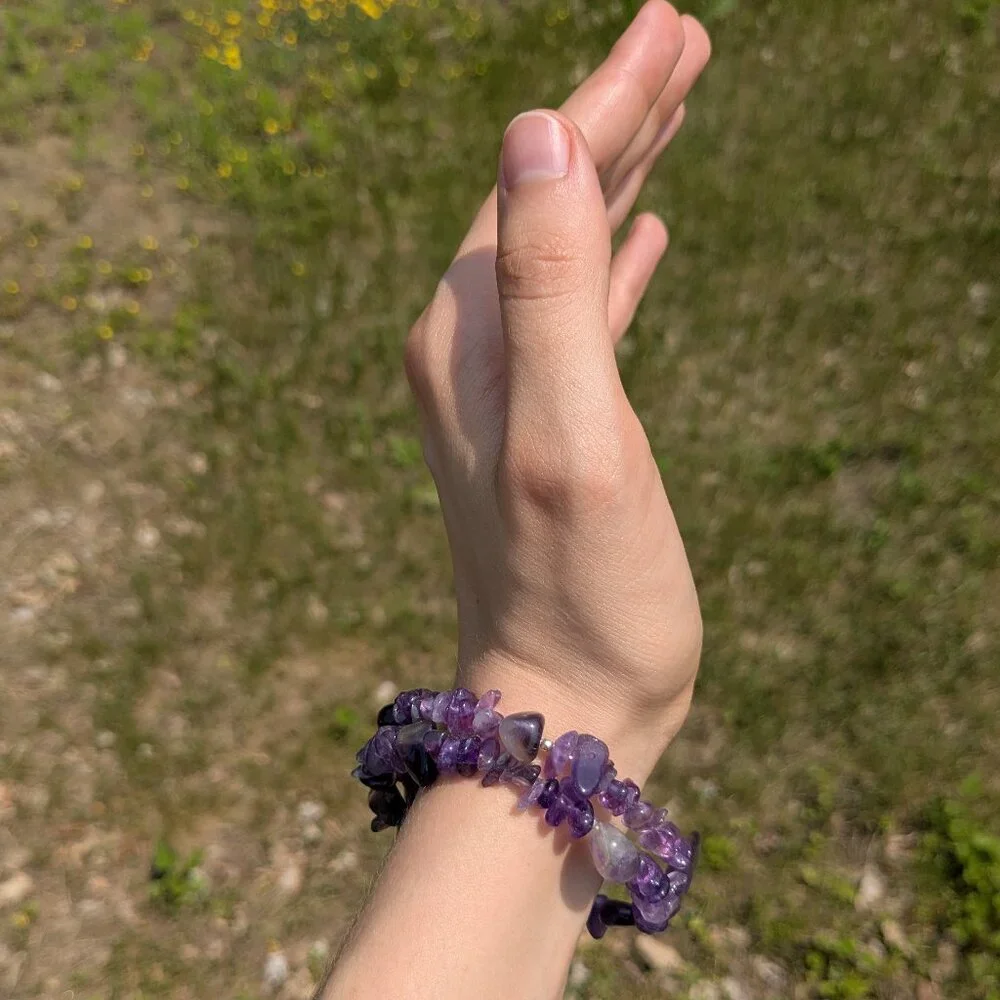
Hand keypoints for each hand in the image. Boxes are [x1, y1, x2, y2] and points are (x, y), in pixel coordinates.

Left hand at [405, 1, 710, 781]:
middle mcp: (473, 349)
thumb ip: (548, 287)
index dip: (606, 101)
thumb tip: (537, 136)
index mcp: (470, 336)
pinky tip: (647, 230)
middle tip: (684, 36)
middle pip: (545, 197)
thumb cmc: (579, 589)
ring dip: (621, 172)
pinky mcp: (553, 419)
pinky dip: (615, 256)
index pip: (536, 183)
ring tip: (676, 106)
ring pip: (568, 243)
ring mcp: (511, 384)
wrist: (564, 698)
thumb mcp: (572, 436)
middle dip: (615, 115)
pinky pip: (583, 309)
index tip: (671, 27)